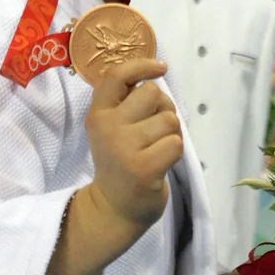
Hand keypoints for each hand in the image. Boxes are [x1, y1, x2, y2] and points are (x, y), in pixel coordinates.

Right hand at [85, 58, 182, 229]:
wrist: (114, 208)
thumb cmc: (120, 162)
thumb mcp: (111, 129)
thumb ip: (125, 102)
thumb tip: (153, 71)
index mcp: (98, 114)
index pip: (116, 76)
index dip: (142, 65)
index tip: (160, 68)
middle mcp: (107, 127)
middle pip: (153, 93)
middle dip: (163, 108)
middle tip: (154, 130)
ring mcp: (125, 148)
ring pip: (169, 119)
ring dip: (171, 134)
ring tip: (156, 149)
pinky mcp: (144, 168)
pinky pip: (176, 143)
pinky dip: (175, 153)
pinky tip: (160, 163)